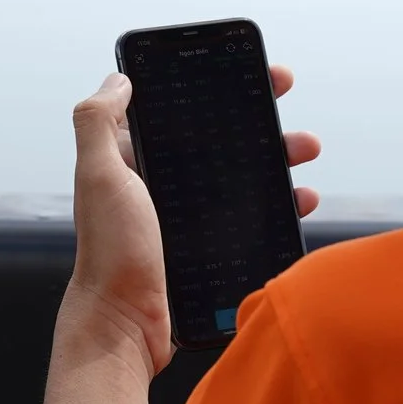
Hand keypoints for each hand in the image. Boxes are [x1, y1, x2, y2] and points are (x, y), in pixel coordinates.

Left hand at [59, 66, 321, 379]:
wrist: (124, 328)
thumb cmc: (109, 255)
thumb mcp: (98, 176)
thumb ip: (98, 122)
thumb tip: (119, 77)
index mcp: (133, 160)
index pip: (179, 112)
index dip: (216, 88)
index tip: (254, 75)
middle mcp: (158, 184)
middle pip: (217, 141)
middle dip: (257, 124)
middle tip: (288, 115)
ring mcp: (184, 216)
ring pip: (239, 176)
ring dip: (275, 161)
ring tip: (304, 154)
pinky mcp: (205, 247)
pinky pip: (248, 217)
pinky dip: (276, 205)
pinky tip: (297, 202)